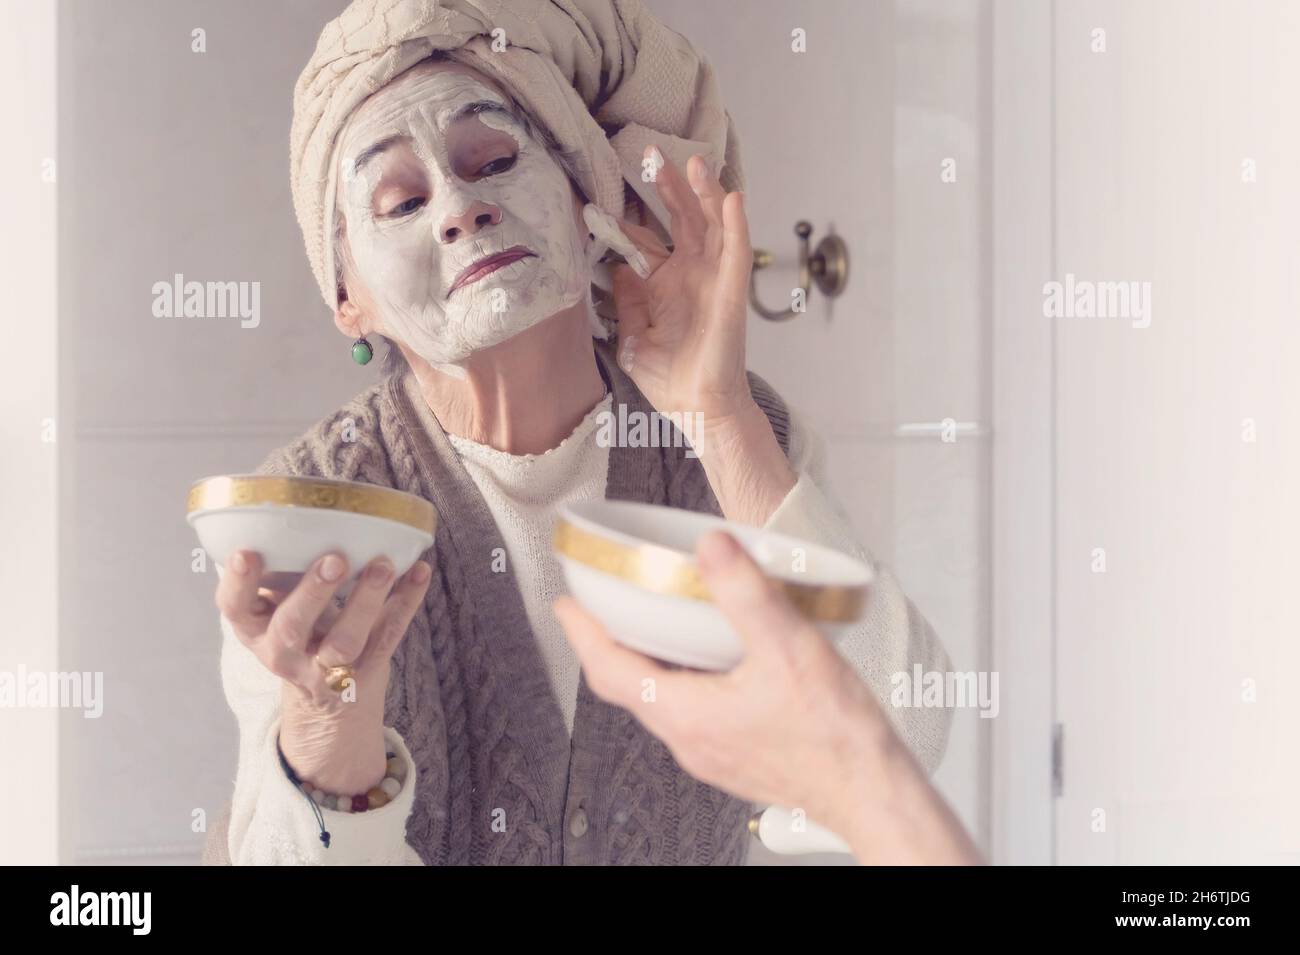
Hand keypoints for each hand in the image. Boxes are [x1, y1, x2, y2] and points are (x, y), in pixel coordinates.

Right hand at [215, 550, 430, 793]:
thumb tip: (299, 515)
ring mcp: (325, 668)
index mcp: (254, 629)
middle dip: (312, 593)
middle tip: (334, 560)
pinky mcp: (365, 668)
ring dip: (365, 601)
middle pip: (291, 628)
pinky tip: (419, 571)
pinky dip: (406, 601)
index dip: (238, 583)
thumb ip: (281, 573)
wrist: (327, 697)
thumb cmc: (298, 628)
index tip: (247, 552)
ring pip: (345, 641)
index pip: (233, 608)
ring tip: (382, 565)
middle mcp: (283, 653)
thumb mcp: (276, 607)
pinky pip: (387, 635)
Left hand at [554, 530, 979, 864]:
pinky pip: (691, 713)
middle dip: (609, 643)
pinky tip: (714, 661)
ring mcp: (711, 754)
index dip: (583, 633)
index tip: (566, 605)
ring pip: (660, 701)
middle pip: (628, 687)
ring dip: (648, 662)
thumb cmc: (834, 735)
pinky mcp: (735, 757)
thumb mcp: (788, 648)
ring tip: (653, 624)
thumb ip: (746, 593)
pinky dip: (684, 680)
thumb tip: (712, 547)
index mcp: (686, 714)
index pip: (610, 671)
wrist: (870, 791)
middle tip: (601, 608)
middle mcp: (689, 740)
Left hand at [610, 147, 754, 430]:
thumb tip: (616, 266)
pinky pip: (737, 250)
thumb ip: (628, 299)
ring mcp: (713, 279)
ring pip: (711, 224)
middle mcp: (691, 275)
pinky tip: (732, 197)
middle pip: (680, 219)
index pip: (646, 241)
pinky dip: (735, 223)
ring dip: (705, 193)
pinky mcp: (732, 290)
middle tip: (650, 155)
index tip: (597, 200)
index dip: (625, 220)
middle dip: (668, 187)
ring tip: (695, 162)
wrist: (697, 408)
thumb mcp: (634, 335)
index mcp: (665, 284)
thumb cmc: (671, 378)